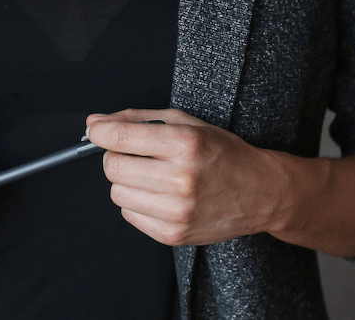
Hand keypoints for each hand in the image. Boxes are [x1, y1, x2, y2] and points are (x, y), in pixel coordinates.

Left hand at [84, 108, 283, 246]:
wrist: (259, 191)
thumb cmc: (220, 151)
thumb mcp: (183, 122)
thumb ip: (135, 119)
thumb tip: (95, 123)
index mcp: (183, 143)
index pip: (120, 138)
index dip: (100, 132)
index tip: (97, 130)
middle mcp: (180, 178)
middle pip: (113, 167)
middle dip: (116, 155)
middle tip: (135, 152)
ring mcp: (177, 211)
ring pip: (117, 193)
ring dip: (126, 181)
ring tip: (151, 174)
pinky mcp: (174, 235)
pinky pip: (129, 215)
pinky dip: (137, 202)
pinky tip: (159, 194)